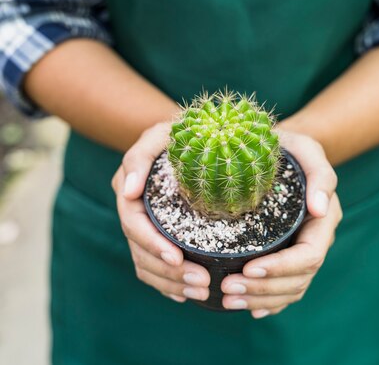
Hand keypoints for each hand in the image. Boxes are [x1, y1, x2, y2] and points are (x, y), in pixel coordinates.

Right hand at [112, 122, 210, 303]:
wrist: (186, 137)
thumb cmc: (174, 133)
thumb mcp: (158, 135)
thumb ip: (140, 157)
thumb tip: (128, 191)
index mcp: (128, 190)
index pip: (134, 225)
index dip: (152, 244)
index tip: (177, 258)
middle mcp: (133, 212)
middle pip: (140, 252)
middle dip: (168, 272)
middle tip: (201, 282)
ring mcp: (145, 226)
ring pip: (146, 265)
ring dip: (171, 283)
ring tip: (202, 290)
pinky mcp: (158, 234)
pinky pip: (154, 267)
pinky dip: (168, 284)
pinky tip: (186, 293)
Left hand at [221, 129, 341, 317]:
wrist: (276, 148)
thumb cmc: (289, 146)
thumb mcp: (306, 149)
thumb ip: (320, 174)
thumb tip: (320, 210)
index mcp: (324, 219)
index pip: (309, 256)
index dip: (281, 268)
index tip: (248, 269)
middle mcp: (315, 238)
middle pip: (298, 279)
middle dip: (263, 289)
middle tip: (227, 289)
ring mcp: (300, 248)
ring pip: (290, 289)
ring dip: (259, 299)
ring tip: (227, 299)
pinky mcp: (285, 252)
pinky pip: (283, 288)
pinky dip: (268, 302)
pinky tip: (248, 307)